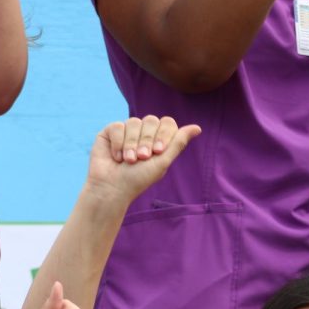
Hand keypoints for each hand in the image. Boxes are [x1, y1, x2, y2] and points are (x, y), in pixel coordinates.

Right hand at [85, 116, 200, 207]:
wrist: (113, 188)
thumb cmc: (138, 179)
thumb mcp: (162, 162)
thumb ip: (178, 143)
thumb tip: (198, 128)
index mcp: (157, 139)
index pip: (167, 122)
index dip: (163, 134)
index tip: (157, 152)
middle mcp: (142, 133)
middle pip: (150, 120)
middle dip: (146, 141)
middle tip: (142, 158)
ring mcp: (126, 131)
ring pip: (133, 122)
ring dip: (131, 144)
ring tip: (128, 161)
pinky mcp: (110, 133)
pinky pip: (117, 126)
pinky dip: (118, 143)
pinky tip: (117, 157)